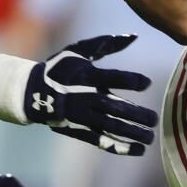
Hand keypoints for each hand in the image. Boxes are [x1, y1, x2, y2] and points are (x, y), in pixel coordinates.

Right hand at [23, 34, 159, 154]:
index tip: (147, 83)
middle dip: (136, 115)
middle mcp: (86, 97)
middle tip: (154, 119)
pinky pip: (101, 141)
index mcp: (87, 76)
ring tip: (150, 137)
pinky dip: (119, 147)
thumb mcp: (79, 50)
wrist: (32, 93)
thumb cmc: (61, 68)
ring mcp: (82, 117)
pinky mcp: (79, 130)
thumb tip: (134, 36)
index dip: (131, 81)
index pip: (112, 78)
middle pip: (115, 107)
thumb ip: (106, 43)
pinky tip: (137, 150)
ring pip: (111, 127)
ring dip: (132, 134)